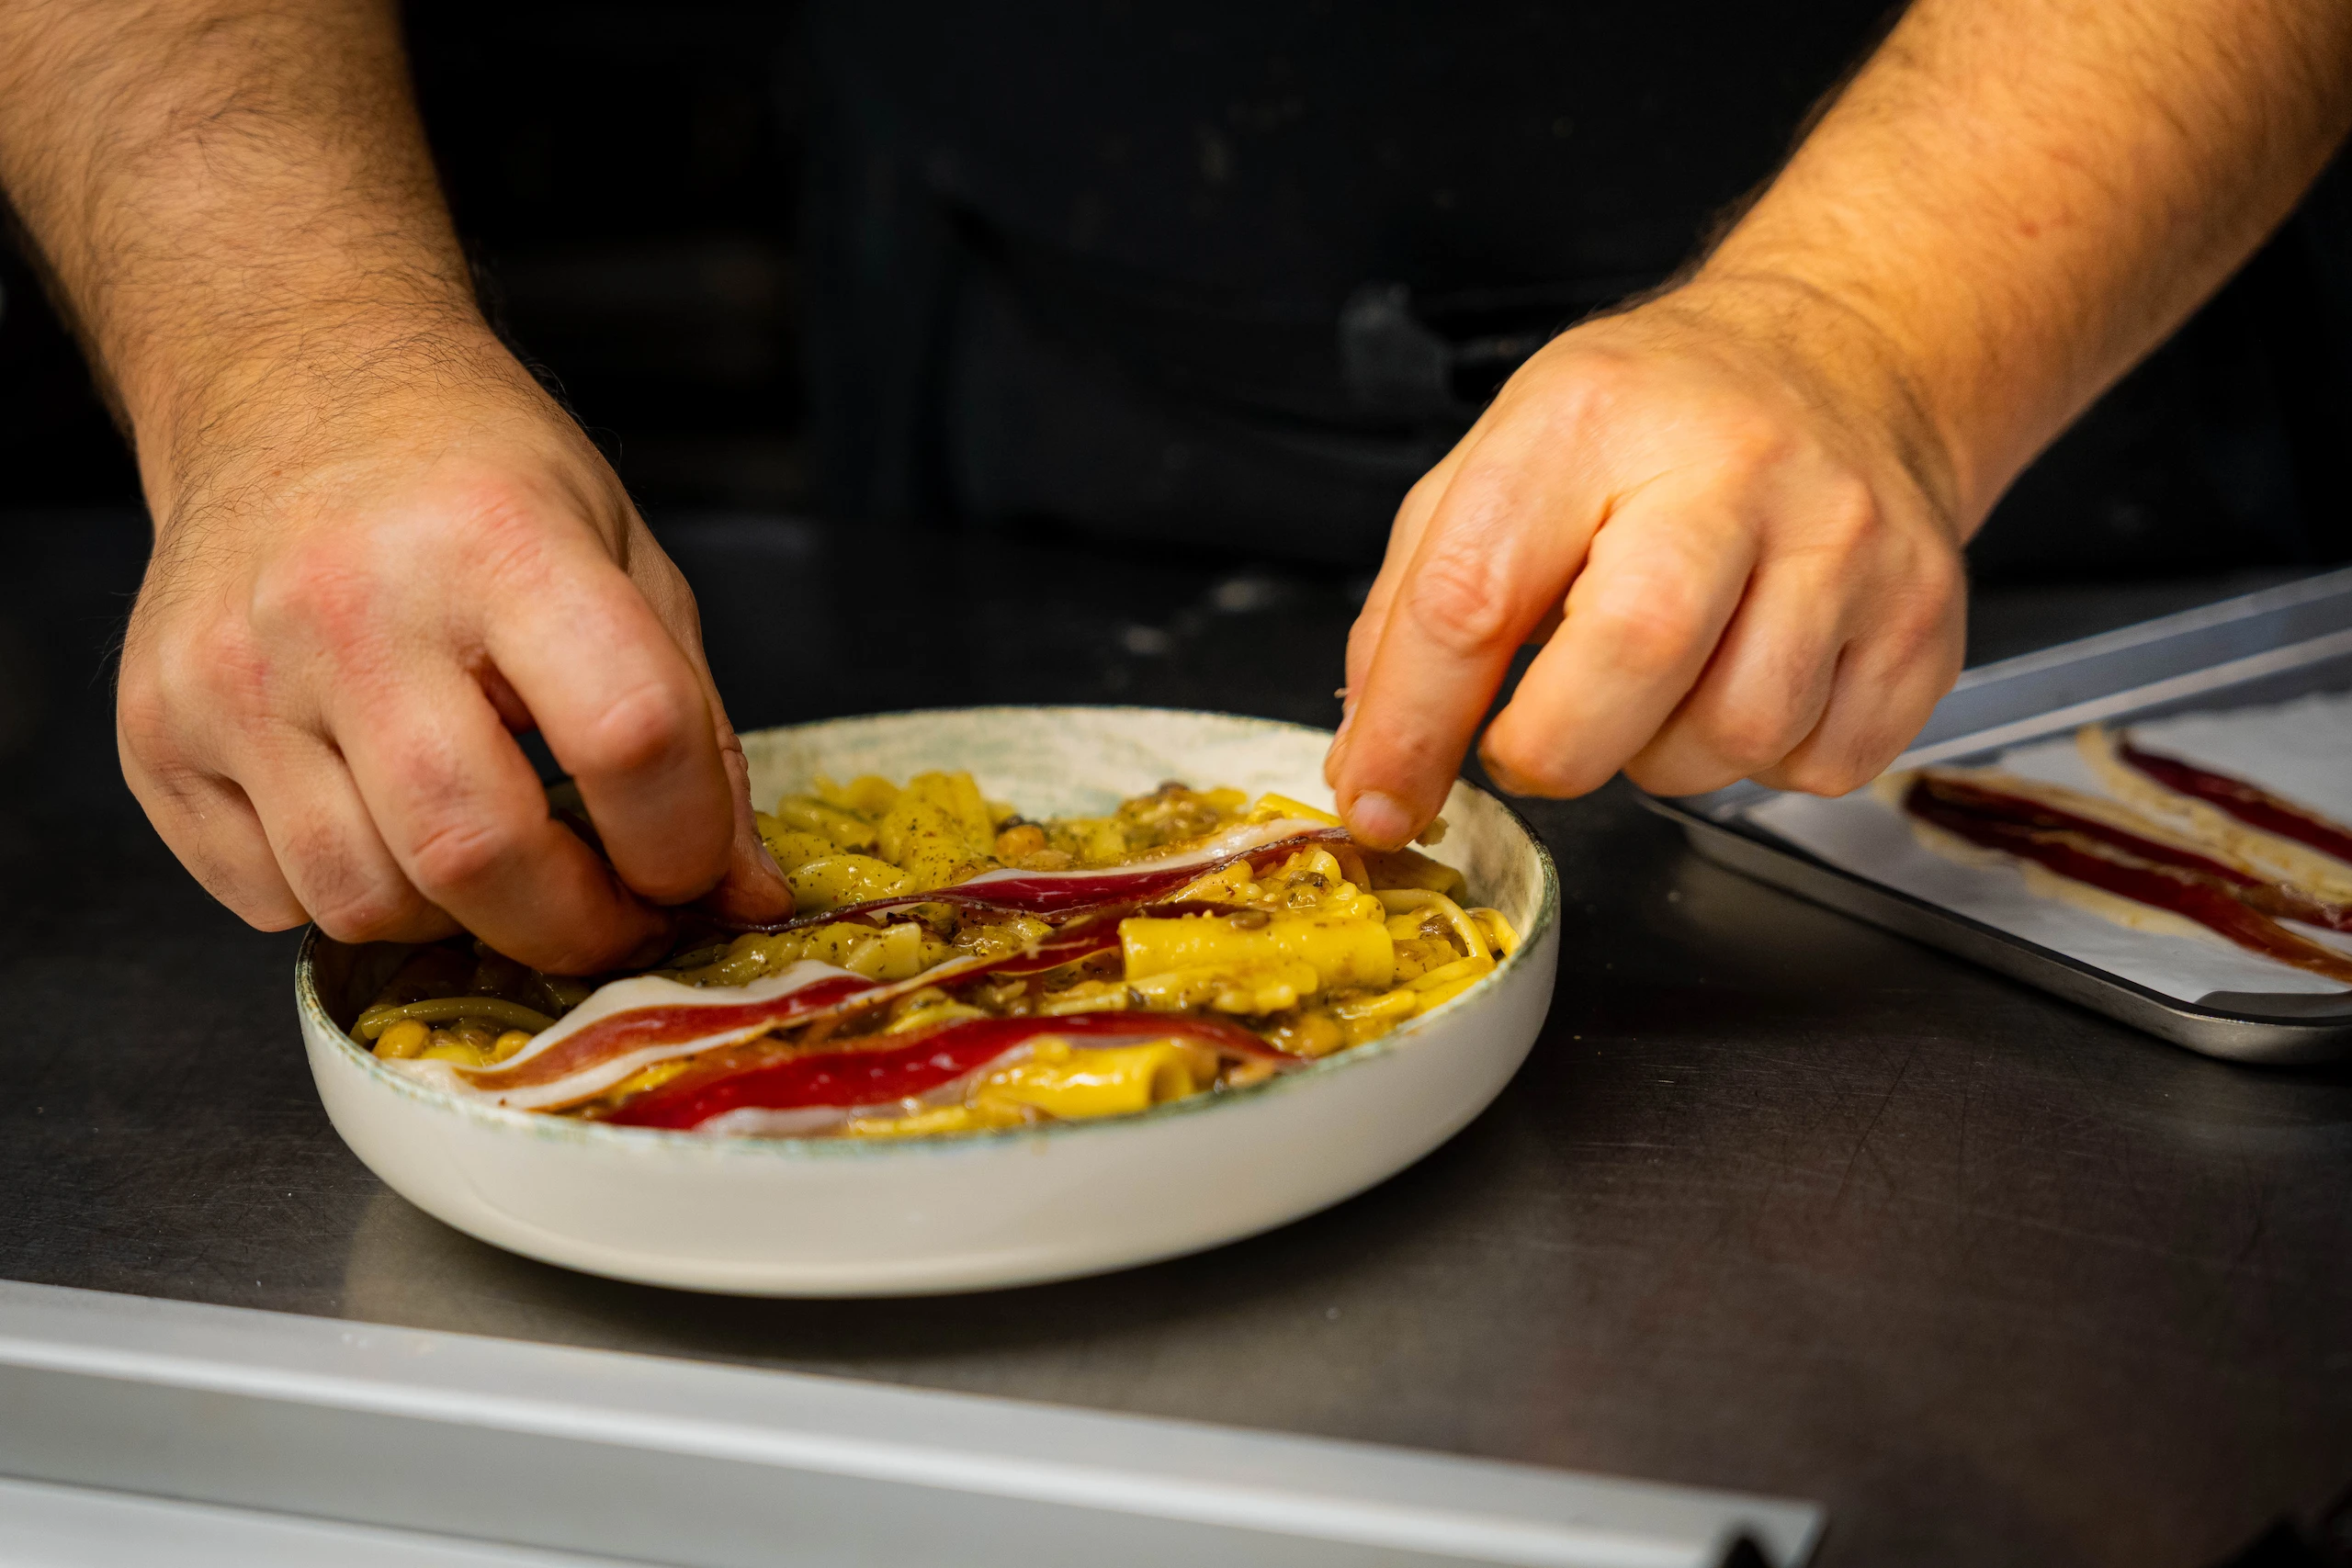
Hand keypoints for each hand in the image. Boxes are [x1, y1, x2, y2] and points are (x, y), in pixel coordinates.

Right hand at [116, 330, 790, 972]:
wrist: (292, 388)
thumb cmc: (478, 481)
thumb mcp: (625, 560)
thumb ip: (695, 732)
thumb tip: (743, 895)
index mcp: (498, 540)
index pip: (625, 733)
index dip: (682, 841)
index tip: (693, 871)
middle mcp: (348, 605)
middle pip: (476, 850)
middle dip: (575, 927)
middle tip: (613, 917)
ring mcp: (232, 674)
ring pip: (365, 902)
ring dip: (460, 919)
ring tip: (498, 854)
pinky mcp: (155, 733)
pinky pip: (270, 898)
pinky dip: (354, 895)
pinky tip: (384, 817)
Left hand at [1325, 278, 1968, 847]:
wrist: (1846, 362)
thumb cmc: (1655, 425)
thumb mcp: (1504, 462)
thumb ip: (1416, 606)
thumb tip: (1375, 761)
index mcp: (1591, 419)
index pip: (1472, 595)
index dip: (1411, 726)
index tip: (1378, 801)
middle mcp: (1734, 468)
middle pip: (1629, 658)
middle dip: (1553, 749)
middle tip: (1536, 744)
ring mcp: (1847, 542)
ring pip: (1734, 736)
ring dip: (1663, 759)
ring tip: (1657, 688)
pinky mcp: (1923, 618)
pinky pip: (1822, 763)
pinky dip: (1763, 760)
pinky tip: (1747, 682)